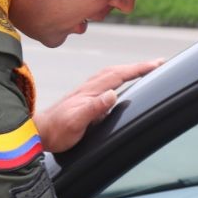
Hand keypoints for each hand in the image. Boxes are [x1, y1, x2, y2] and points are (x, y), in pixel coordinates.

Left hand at [33, 59, 163, 152]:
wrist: (39, 133)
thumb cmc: (56, 131)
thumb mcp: (75, 122)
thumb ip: (93, 108)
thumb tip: (112, 94)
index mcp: (90, 91)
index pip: (118, 75)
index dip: (138, 69)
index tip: (157, 65)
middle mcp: (89, 87)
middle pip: (117, 71)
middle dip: (138, 66)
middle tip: (159, 63)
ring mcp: (86, 91)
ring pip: (112, 74)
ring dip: (129, 70)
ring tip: (146, 69)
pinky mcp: (84, 98)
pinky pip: (106, 82)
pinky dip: (119, 77)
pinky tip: (122, 82)